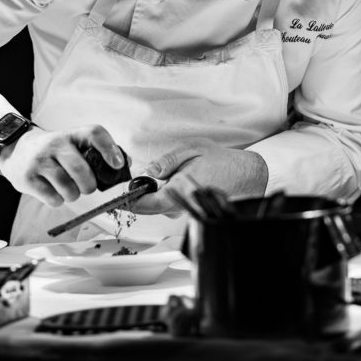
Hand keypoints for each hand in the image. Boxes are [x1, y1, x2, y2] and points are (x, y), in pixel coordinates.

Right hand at [0, 124, 125, 206]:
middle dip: (89, 185)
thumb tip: (126, 163)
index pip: (94, 133)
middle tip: (87, 188)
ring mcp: (39, 161)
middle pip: (80, 169)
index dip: (109, 148)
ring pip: (67, 187)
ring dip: (73, 195)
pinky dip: (58, 200)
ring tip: (69, 190)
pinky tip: (54, 192)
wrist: (17, 151)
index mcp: (71, 134)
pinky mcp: (27, 178)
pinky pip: (52, 198)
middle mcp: (55, 144)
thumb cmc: (54, 151)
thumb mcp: (73, 144)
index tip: (118, 164)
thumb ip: (98, 151)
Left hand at [130, 147, 268, 214]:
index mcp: (179, 191)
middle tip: (128, 187)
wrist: (243, 173)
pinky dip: (160, 197)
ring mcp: (185, 208)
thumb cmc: (219, 160)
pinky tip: (165, 185)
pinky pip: (169, 206)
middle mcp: (181, 205)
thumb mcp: (191, 151)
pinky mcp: (189, 207)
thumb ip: (167, 162)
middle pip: (149, 209)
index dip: (130, 202)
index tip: (117, 199)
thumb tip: (147, 172)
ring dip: (149, 198)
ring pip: (158, 208)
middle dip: (137, 200)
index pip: (147, 204)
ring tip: (147, 184)